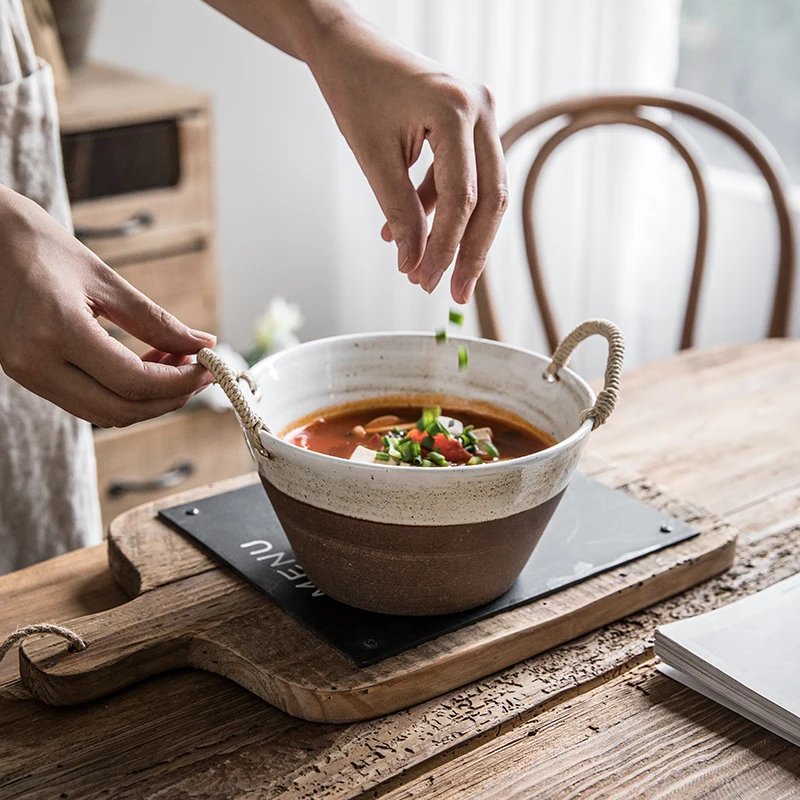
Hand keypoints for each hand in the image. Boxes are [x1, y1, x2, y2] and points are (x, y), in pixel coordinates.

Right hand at [0, 187, 215, 426]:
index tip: (210, 366)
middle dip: (170, 397)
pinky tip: (145, 366)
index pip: (134, 382)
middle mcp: (35, 362)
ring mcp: (25, 374)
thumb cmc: (38, 245)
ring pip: (103, 413)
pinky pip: (84, 402)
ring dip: (147, 400)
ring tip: (176, 365)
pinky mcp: (25, 375)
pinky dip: (122, 394)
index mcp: (56, 330)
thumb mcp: (104, 278)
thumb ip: (156, 320)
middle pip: (121, 409)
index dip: (180, 382)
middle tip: (200, 372)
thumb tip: (204, 344)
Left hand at [308, 18, 507, 302]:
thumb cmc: (355, 89)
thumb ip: (399, 213)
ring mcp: (482, 114)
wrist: (348, 48)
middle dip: (469, 252)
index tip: (427, 282)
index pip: (462, 198)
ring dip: (456, 234)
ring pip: (484, 192)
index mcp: (457, 110)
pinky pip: (467, 178)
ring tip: (426, 268)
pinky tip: (412, 230)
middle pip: (490, 200)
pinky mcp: (472, 124)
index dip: (445, 248)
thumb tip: (414, 266)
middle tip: (452, 293)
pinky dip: (442, 208)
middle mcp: (482, 109)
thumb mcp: (373, 157)